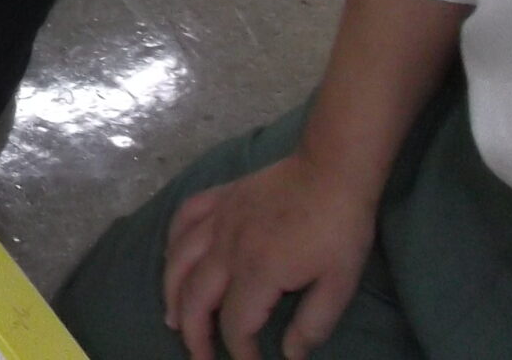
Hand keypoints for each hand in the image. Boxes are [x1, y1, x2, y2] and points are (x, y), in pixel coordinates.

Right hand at [162, 152, 377, 359]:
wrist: (331, 170)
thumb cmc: (339, 229)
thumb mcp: (339, 284)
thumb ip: (313, 324)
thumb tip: (290, 355)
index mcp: (257, 272)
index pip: (236, 324)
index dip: (241, 352)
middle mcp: (226, 248)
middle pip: (195, 298)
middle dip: (194, 334)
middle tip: (200, 356)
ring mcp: (218, 219)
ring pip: (178, 261)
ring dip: (172, 294)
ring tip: (173, 318)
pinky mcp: (218, 197)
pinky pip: (183, 219)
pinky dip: (172, 242)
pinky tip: (174, 257)